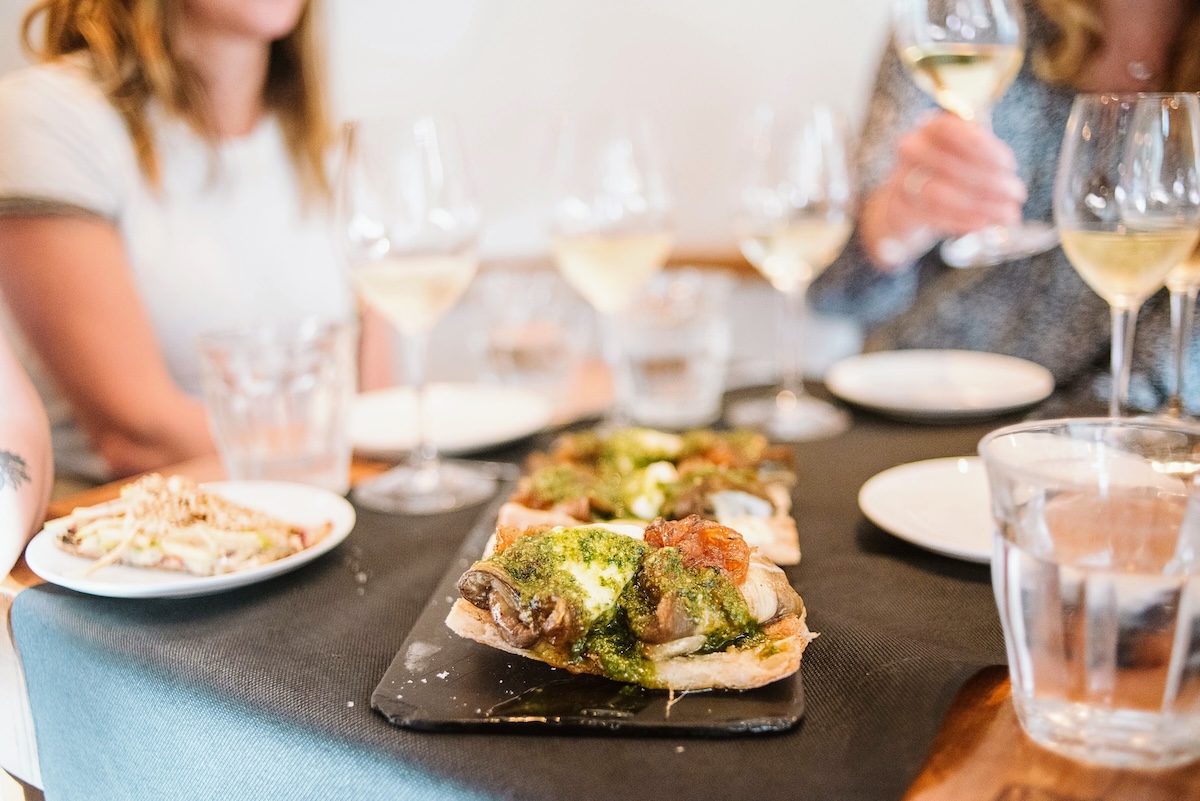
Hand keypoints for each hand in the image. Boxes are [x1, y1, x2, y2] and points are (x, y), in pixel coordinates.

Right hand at [862, 112, 1026, 268]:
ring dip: (977, 205)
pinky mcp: (898, 207)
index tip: (1010, 165)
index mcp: (931, 127)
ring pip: (938, 192)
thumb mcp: (968, 154)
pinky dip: (960, 221)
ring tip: (1005, 214)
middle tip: (1017, 194)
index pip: (951, 128)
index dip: (982, 146)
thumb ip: (987, 157)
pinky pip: (931, 215)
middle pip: (947, 163)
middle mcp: (911, 148)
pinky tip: (981, 224)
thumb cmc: (948, 170)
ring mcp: (900, 178)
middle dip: (989, 181)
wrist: (910, 198)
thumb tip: (1010, 180)